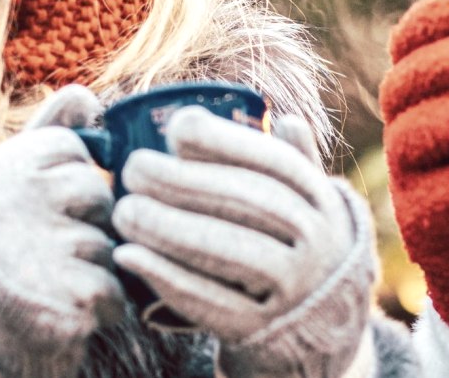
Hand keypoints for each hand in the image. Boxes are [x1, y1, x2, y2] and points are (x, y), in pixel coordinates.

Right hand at [0, 85, 124, 377]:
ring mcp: (24, 254)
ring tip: (50, 285)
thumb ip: (43, 138)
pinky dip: (101, 307)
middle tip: (47, 255)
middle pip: (93, 192)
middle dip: (86, 225)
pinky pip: (113, 288)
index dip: (70, 183)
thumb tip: (87, 94)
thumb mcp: (0, 191)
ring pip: (106, 241)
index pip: (68, 147)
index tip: (43, 212)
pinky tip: (65, 313)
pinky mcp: (57, 302)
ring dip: (93, 269)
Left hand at [111, 110, 373, 377]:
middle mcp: (319, 244)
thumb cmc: (299, 252)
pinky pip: (210, 302)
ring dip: (168, 227)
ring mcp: (294, 290)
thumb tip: (284, 117)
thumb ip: (295, 165)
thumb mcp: (310, 209)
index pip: (277, 164)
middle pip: (249, 204)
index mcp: (324, 203)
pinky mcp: (261, 330)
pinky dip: (166, 277)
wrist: (321, 332)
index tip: (177, 129)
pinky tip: (129, 256)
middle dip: (184, 182)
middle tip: (132, 169)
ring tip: (124, 211)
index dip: (226, 141)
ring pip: (229, 251)